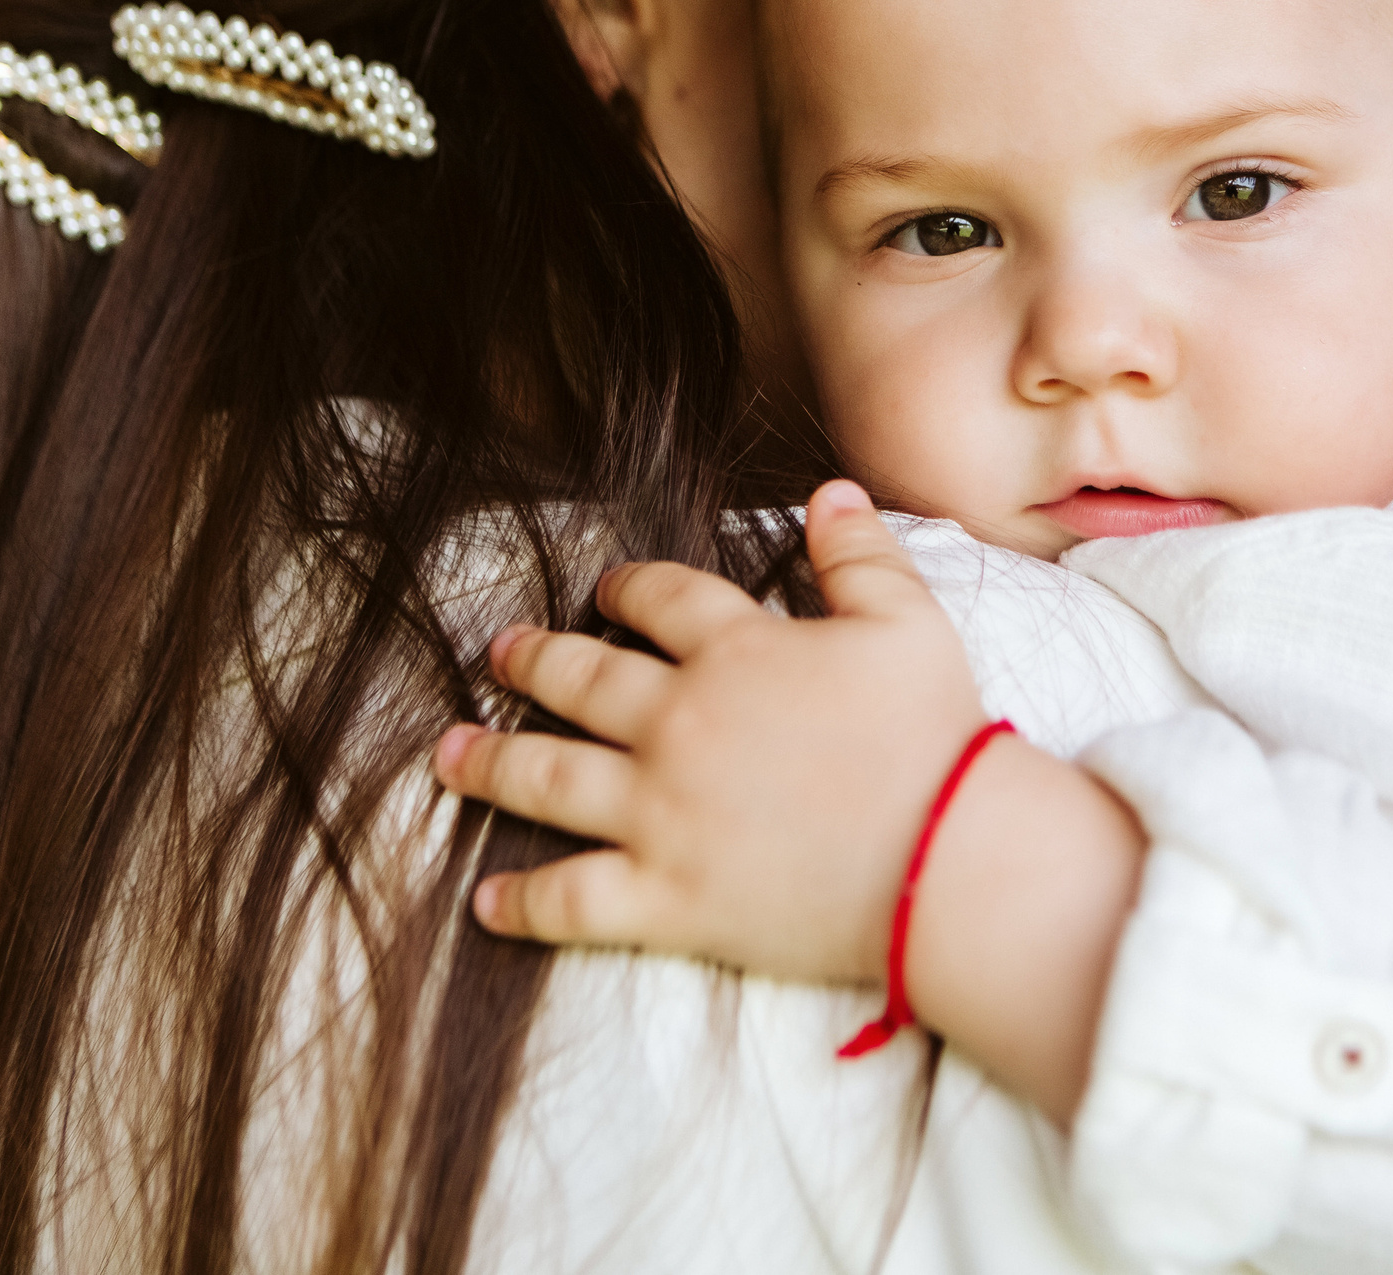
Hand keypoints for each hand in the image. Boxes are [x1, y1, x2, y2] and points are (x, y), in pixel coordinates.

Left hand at [433, 479, 988, 984]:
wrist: (945, 857)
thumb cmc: (934, 736)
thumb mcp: (909, 622)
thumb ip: (860, 554)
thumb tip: (831, 491)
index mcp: (734, 652)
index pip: (658, 599)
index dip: (626, 588)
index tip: (606, 590)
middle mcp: (679, 723)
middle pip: (580, 681)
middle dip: (531, 664)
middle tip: (498, 656)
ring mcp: (661, 814)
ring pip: (548, 779)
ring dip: (488, 763)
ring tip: (447, 755)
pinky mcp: (666, 897)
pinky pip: (572, 900)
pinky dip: (523, 901)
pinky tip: (485, 899)